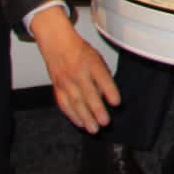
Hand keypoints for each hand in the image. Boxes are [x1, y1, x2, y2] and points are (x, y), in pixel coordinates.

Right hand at [29, 6, 118, 132]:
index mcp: (91, 63)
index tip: (116, 102)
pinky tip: (80, 123)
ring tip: (94, 129)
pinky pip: (64, 104)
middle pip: (88, 94)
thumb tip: (108, 95)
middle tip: (105, 122)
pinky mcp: (57, 88)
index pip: (102, 78)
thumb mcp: (97, 58)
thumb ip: (102, 75)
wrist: (57, 44)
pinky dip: (72, 115)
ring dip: (85, 117)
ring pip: (76, 102)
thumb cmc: (80, 52)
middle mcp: (78, 73)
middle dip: (97, 109)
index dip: (109, 91)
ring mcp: (66, 81)